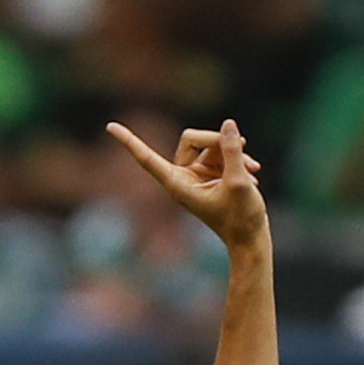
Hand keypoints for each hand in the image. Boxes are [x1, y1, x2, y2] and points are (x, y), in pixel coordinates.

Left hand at [109, 117, 266, 249]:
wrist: (252, 240)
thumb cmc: (243, 219)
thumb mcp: (239, 181)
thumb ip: (232, 151)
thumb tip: (228, 124)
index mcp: (177, 184)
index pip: (147, 159)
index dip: (129, 141)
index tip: (109, 126)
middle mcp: (183, 177)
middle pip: (191, 138)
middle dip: (217, 140)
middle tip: (242, 146)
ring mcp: (197, 175)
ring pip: (210, 143)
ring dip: (233, 151)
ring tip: (254, 169)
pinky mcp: (210, 174)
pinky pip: (220, 152)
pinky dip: (237, 158)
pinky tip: (254, 171)